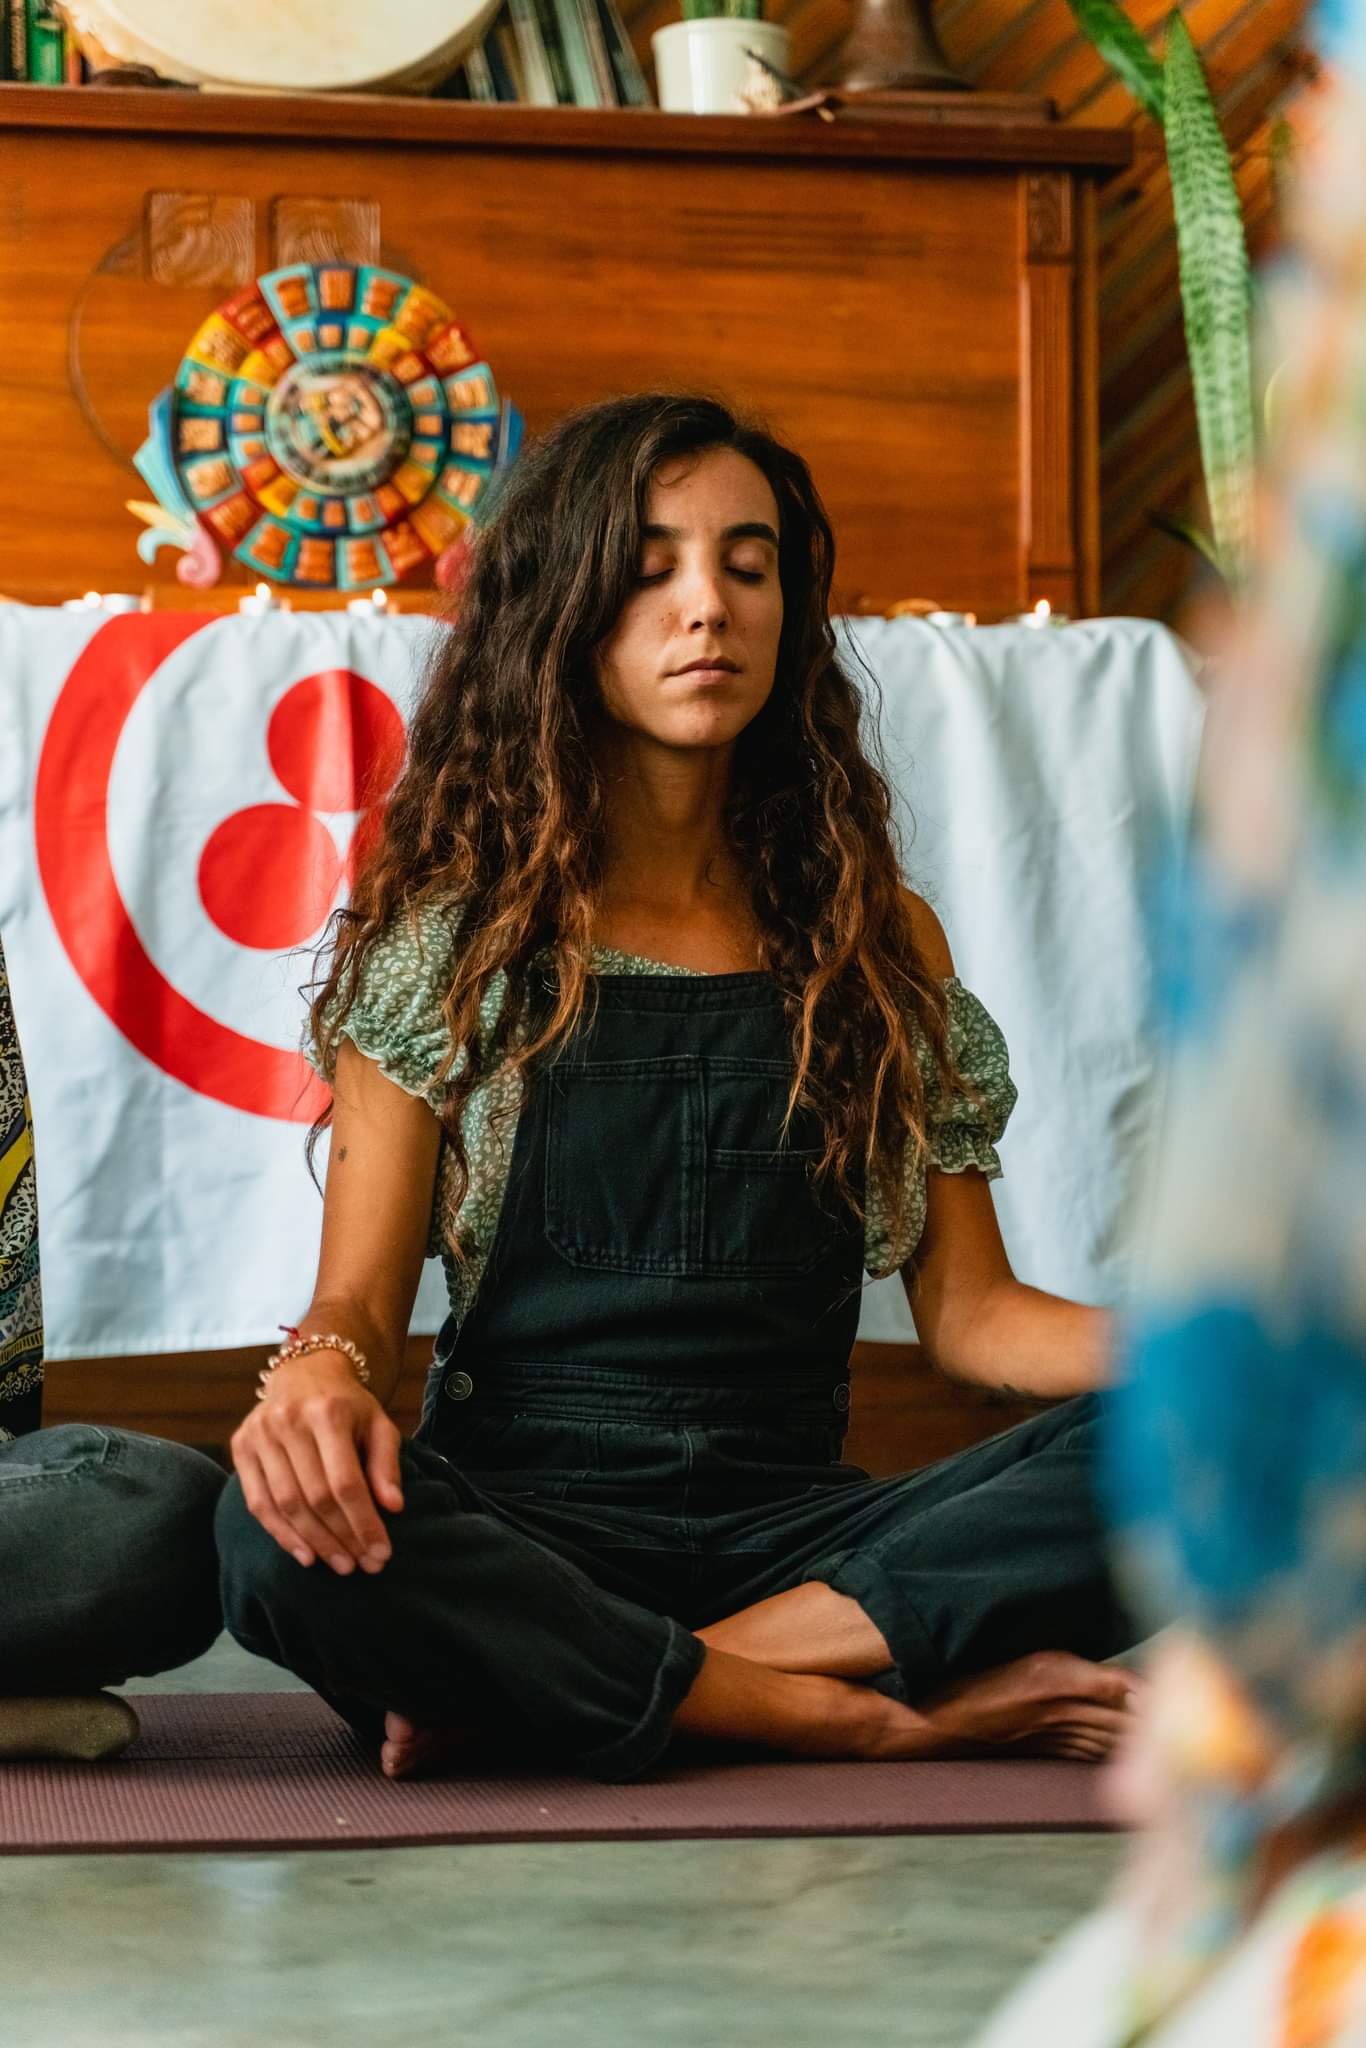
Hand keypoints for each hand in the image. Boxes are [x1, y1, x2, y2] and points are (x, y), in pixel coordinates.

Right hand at [230, 1352, 404, 1574]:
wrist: (304, 1373)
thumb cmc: (348, 1406)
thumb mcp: (378, 1425)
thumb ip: (387, 1465)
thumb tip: (393, 1508)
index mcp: (328, 1412)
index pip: (346, 1482)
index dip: (364, 1523)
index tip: (381, 1553)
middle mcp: (288, 1420)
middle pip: (315, 1497)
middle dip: (342, 1537)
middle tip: (362, 1566)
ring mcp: (259, 1433)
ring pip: (286, 1504)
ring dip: (315, 1542)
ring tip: (340, 1565)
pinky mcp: (240, 1446)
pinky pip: (258, 1503)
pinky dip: (281, 1534)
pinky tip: (305, 1554)